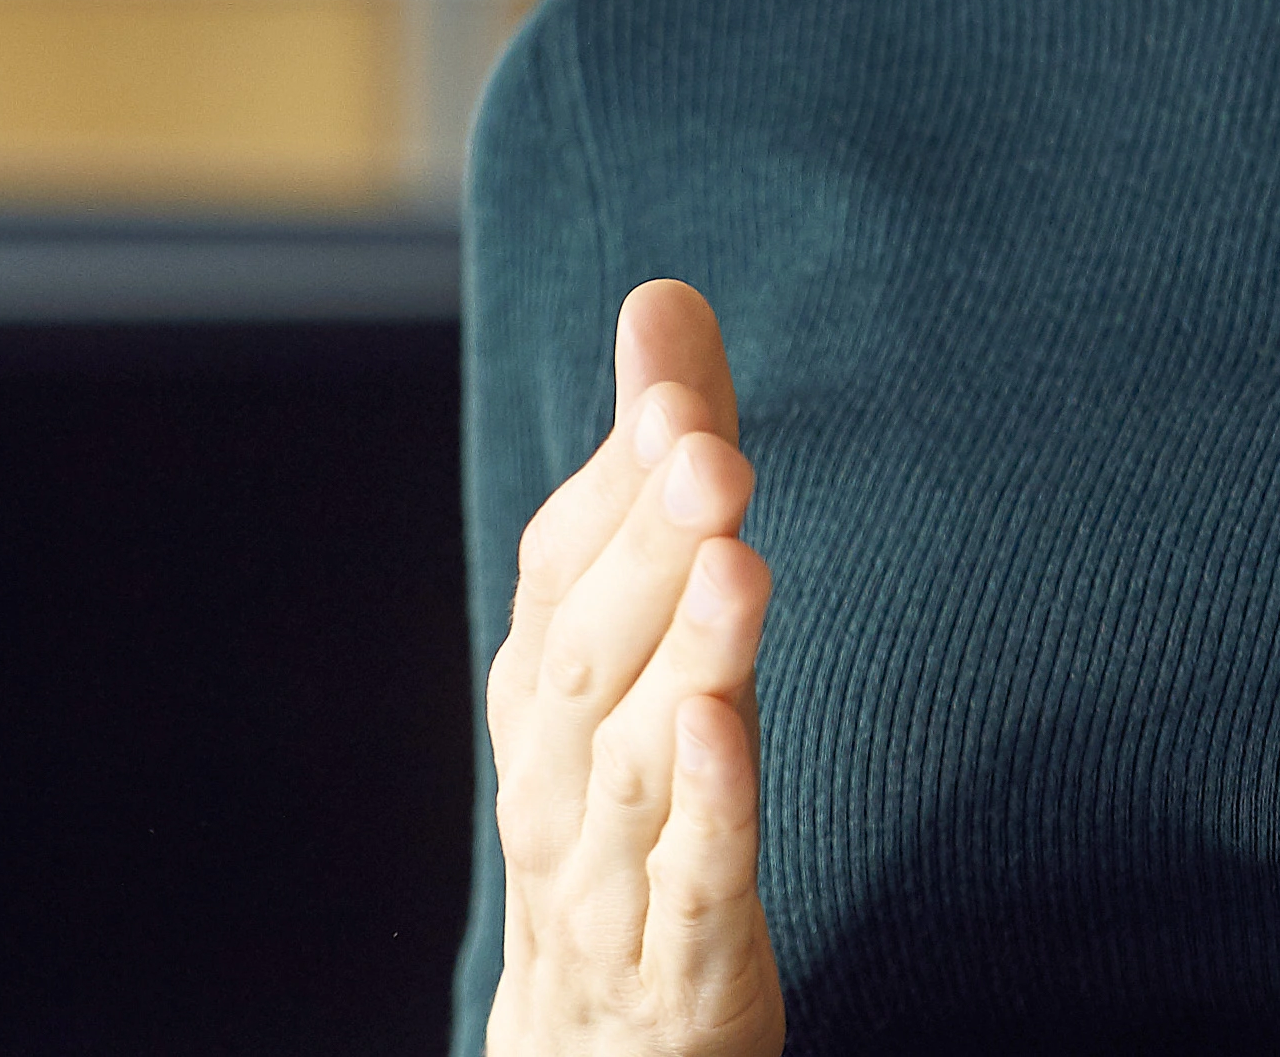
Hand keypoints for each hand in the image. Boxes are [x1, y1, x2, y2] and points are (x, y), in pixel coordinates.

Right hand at [486, 279, 780, 1056]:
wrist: (594, 1048)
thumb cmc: (624, 815)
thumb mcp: (642, 642)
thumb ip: (660, 478)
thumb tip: (666, 298)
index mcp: (542, 691)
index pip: (560, 566)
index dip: (614, 475)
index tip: (675, 383)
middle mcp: (553, 776)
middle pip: (587, 651)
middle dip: (646, 542)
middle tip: (710, 448)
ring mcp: (607, 879)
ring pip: (629, 762)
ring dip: (684, 654)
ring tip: (737, 558)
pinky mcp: (680, 963)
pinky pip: (687, 882)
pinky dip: (704, 808)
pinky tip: (728, 730)